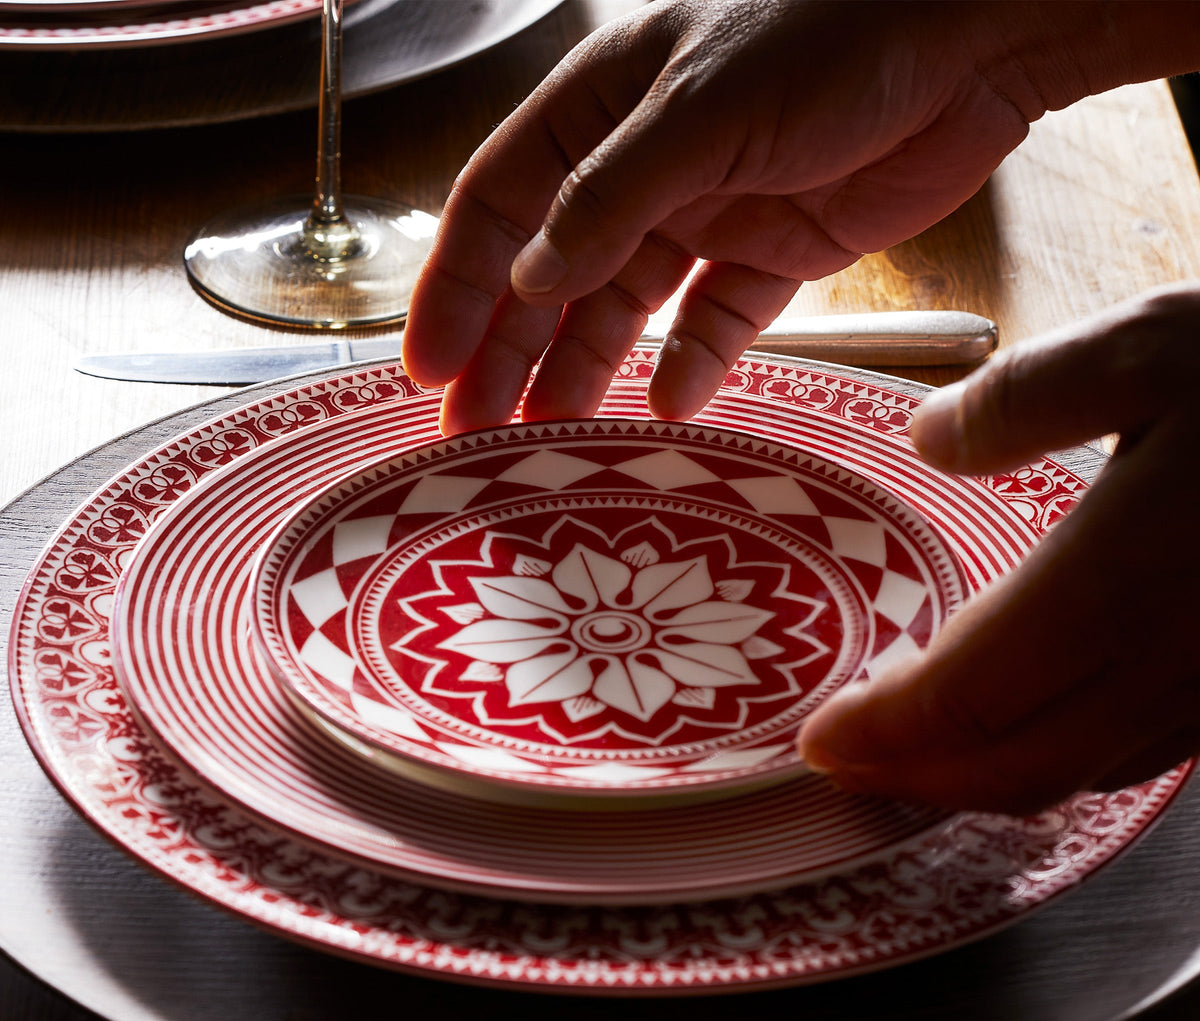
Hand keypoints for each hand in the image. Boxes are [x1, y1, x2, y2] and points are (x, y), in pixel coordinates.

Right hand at [403, 0, 1065, 432]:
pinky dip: (691, 364)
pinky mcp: (775, 250)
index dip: (456, 286)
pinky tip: (665, 406)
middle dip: (508, 349)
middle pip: (553, 269)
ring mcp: (708, 210)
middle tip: (474, 429)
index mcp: (601, 106)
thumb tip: (526, 280)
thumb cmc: (830, 39)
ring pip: (625, 306)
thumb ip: (608, 200)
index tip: (428, 366)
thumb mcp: (698, 112)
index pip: (501, 203)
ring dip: (583, 368)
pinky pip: (716, 320)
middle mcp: (643, 163)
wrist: (972, 36)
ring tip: (547, 433)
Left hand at [797, 284, 1199, 812]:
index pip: (963, 699)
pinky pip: (1137, 754)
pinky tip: (1023, 727)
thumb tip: (928, 438)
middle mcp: (1169, 661)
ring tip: (909, 754)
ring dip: (976, 777)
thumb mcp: (1146, 348)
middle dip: (912, 775)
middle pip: (1008, 762)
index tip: (816, 741)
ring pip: (1073, 773)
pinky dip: (1054, 759)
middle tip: (844, 763)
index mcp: (1123, 582)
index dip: (880, 733)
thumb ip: (1017, 401)